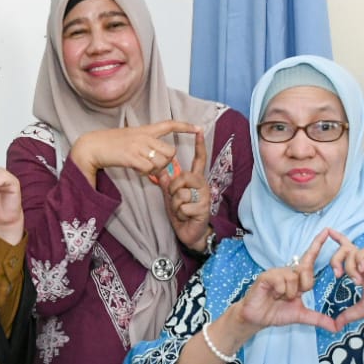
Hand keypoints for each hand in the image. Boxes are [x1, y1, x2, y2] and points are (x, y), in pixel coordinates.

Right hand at [68, 119, 198, 183]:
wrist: (92, 146)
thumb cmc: (109, 143)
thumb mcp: (130, 137)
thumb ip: (144, 144)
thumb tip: (156, 157)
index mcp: (145, 130)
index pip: (169, 124)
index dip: (185, 126)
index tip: (198, 128)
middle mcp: (144, 136)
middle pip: (170, 151)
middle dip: (165, 162)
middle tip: (153, 166)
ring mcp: (138, 146)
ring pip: (161, 162)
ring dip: (155, 169)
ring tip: (141, 167)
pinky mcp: (131, 156)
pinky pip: (148, 169)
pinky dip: (144, 173)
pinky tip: (135, 170)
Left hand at [160, 129, 212, 250]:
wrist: (189, 232)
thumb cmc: (182, 212)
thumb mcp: (172, 194)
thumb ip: (167, 180)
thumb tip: (159, 167)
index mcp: (196, 179)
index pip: (199, 159)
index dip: (199, 145)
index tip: (200, 130)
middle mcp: (202, 185)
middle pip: (184, 177)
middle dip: (174, 189)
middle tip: (176, 199)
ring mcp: (204, 197)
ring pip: (182, 193)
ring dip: (176, 205)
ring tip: (181, 210)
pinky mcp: (203, 209)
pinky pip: (183, 206)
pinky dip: (180, 213)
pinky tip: (185, 217)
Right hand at [228, 228, 336, 341]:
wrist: (257, 319)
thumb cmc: (276, 313)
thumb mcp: (301, 316)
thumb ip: (319, 319)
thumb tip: (336, 327)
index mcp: (297, 278)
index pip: (310, 259)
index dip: (318, 245)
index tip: (327, 231)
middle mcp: (288, 272)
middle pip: (307, 271)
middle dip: (304, 286)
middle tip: (293, 297)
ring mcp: (277, 273)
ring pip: (294, 278)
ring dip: (290, 293)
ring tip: (280, 298)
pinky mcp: (266, 276)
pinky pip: (282, 280)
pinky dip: (281, 291)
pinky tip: (273, 295)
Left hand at [321, 228, 363, 331]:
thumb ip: (349, 314)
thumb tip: (335, 326)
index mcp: (360, 270)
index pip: (346, 251)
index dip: (337, 240)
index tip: (326, 233)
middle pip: (344, 250)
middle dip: (336, 259)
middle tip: (337, 275)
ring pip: (353, 251)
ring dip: (349, 265)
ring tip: (356, 281)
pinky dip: (360, 260)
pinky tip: (362, 272)